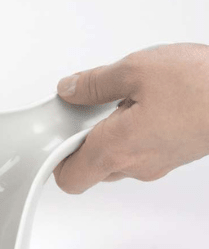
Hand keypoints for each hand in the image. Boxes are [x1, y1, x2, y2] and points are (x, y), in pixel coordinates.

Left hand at [54, 43, 208, 192]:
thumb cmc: (203, 85)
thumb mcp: (136, 69)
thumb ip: (95, 83)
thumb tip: (71, 89)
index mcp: (116, 148)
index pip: (69, 179)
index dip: (55, 161)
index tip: (53, 136)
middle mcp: (136, 165)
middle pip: (91, 168)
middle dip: (83, 140)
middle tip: (85, 108)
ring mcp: (158, 163)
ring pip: (117, 158)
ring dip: (110, 134)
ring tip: (121, 99)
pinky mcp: (176, 155)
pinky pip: (142, 150)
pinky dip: (135, 131)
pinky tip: (145, 103)